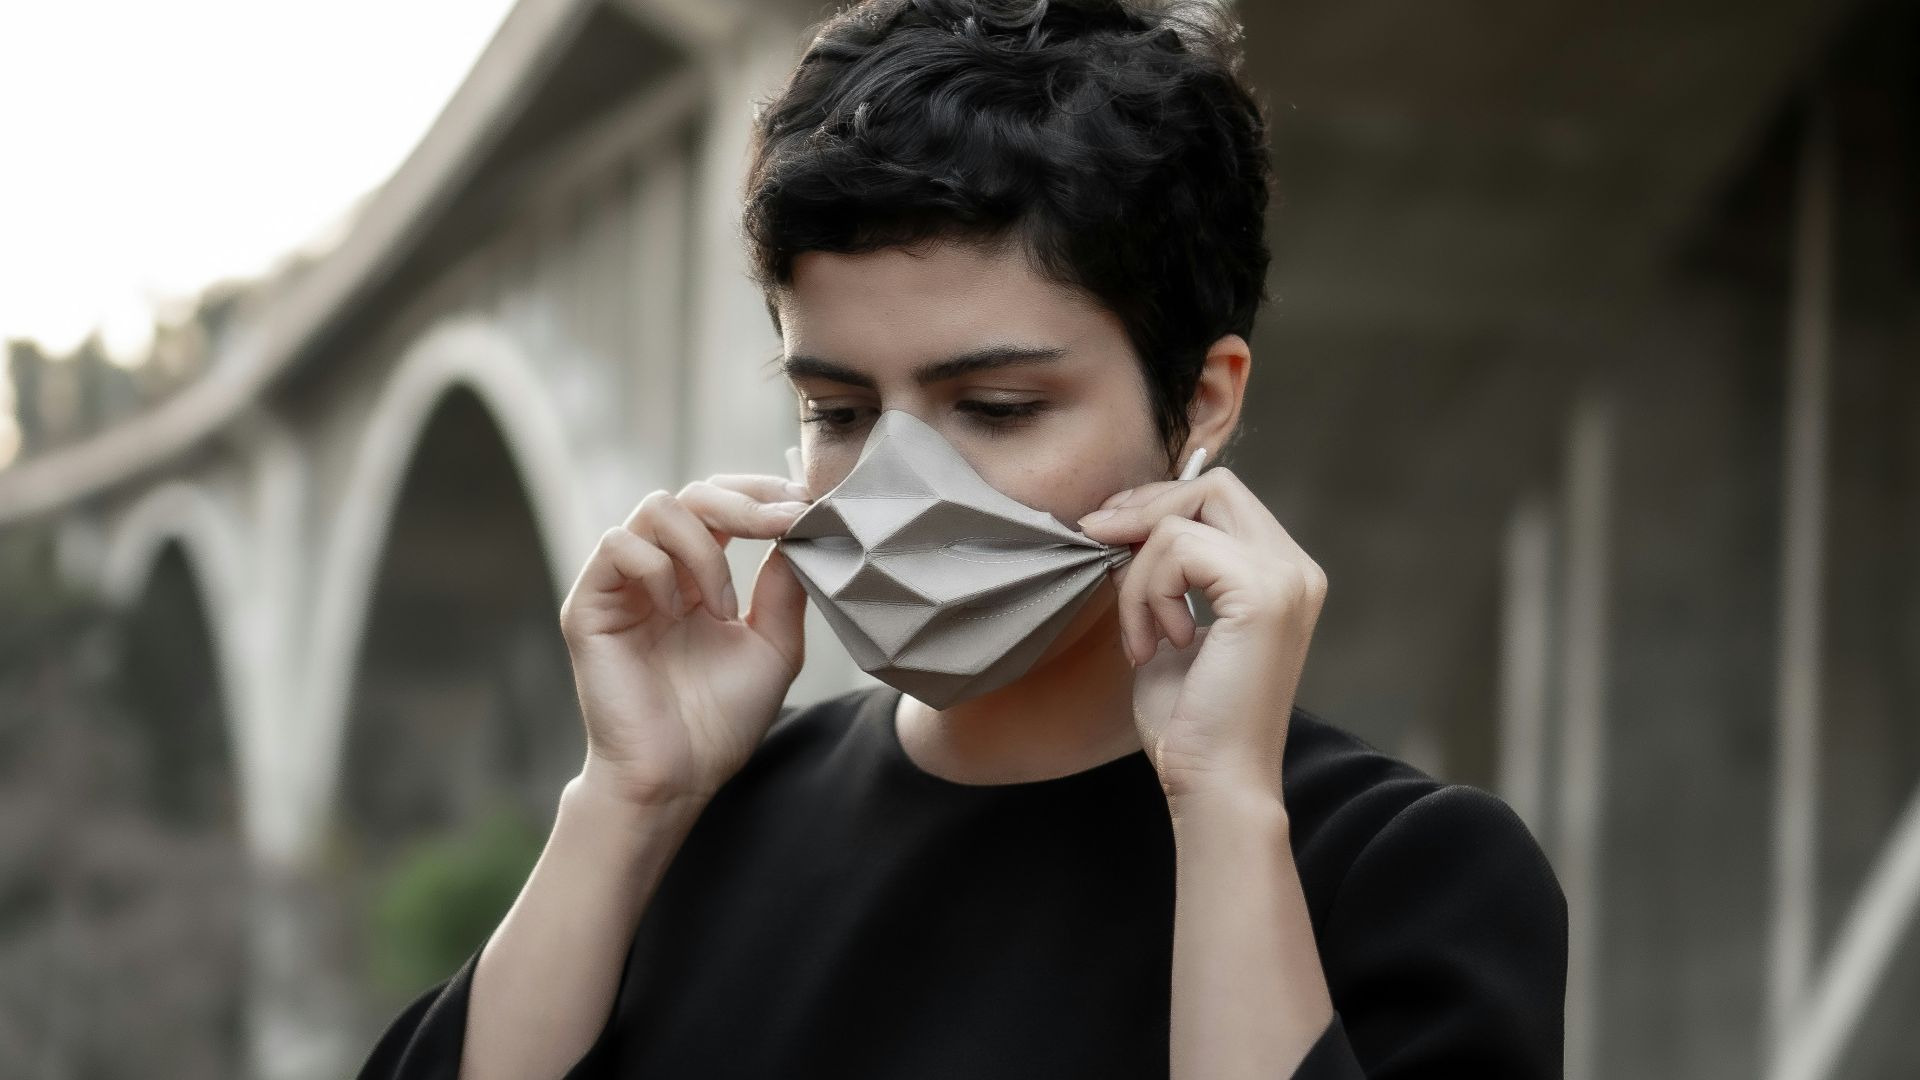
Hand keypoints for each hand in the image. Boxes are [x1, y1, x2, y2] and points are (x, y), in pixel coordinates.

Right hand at [558, 474, 813, 808]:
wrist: (678, 776)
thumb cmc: (722, 721)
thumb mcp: (774, 646)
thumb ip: (784, 587)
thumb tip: (801, 529)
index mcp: (696, 577)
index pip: (722, 504)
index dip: (761, 493)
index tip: (807, 503)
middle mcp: (656, 572)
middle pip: (693, 494)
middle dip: (745, 501)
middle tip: (786, 524)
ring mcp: (620, 585)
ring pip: (657, 508)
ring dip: (704, 548)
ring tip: (723, 606)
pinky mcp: (588, 604)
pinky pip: (617, 546)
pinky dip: (659, 569)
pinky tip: (679, 612)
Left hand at [1076, 467, 1326, 804]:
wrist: (1214, 783)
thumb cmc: (1190, 723)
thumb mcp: (1171, 627)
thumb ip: (1163, 573)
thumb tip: (1117, 523)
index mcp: (1282, 575)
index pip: (1220, 496)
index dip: (1157, 505)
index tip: (1108, 536)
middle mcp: (1296, 569)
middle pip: (1213, 487)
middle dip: (1144, 511)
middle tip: (1100, 548)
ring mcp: (1286, 578)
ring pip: (1184, 518)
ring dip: (1139, 576)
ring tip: (1143, 639)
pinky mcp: (1263, 593)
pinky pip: (1178, 548)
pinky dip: (1148, 592)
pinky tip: (1157, 645)